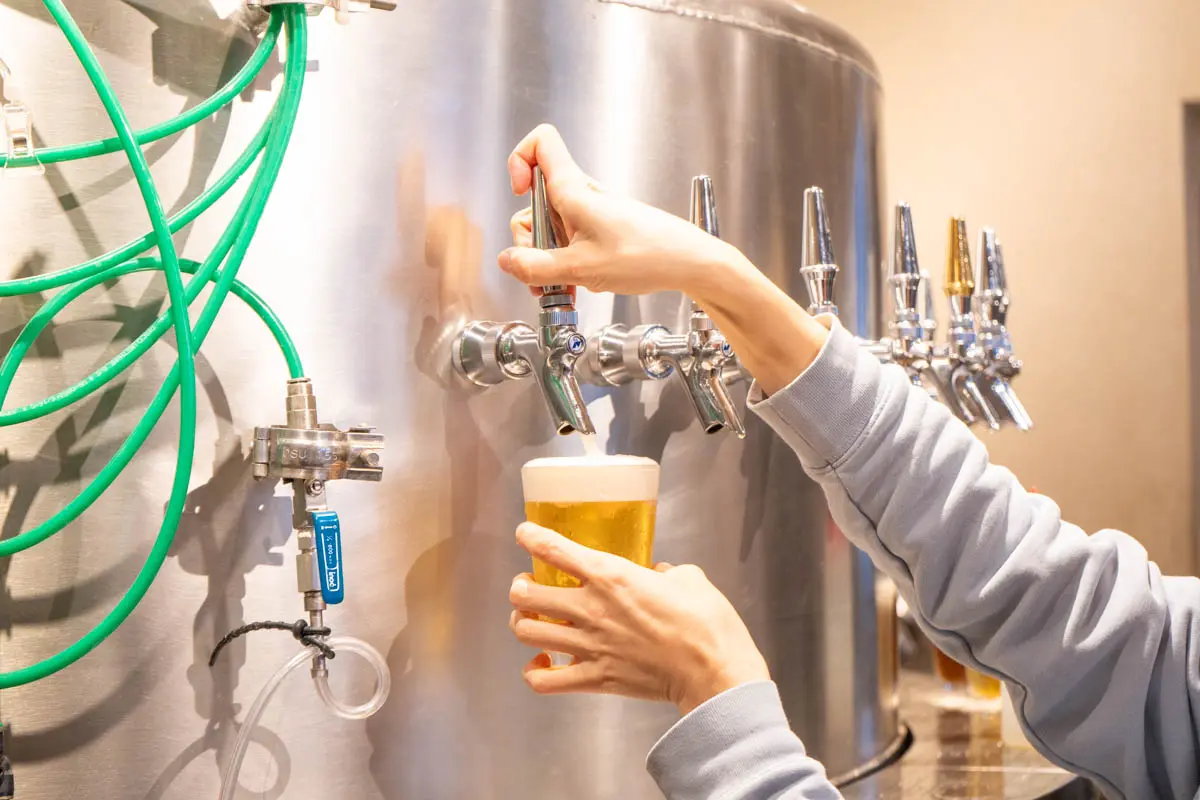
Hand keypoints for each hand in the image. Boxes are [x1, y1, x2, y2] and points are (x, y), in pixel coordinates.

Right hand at [499, 124, 750, 301]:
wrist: (686, 263)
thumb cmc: (646, 255)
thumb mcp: (580, 268)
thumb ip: (537, 267)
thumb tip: (507, 262)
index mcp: (573, 191)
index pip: (539, 143)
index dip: (519, 160)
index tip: (517, 191)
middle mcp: (580, 196)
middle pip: (533, 202)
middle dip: (530, 240)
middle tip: (543, 270)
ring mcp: (590, 213)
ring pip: (550, 228)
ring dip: (548, 259)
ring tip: (563, 285)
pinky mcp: (600, 230)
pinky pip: (569, 241)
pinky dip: (565, 263)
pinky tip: (576, 284)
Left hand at [508, 522, 770, 715]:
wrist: (713, 671)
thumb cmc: (705, 622)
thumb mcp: (689, 578)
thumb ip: (667, 572)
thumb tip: (661, 575)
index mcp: (611, 575)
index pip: (553, 549)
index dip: (530, 536)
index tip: (524, 533)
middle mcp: (591, 608)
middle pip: (525, 595)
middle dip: (520, 588)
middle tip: (529, 585)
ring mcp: (589, 645)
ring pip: (526, 632)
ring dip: (523, 623)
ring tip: (532, 619)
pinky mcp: (595, 678)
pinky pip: (543, 680)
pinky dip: (534, 671)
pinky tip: (541, 662)